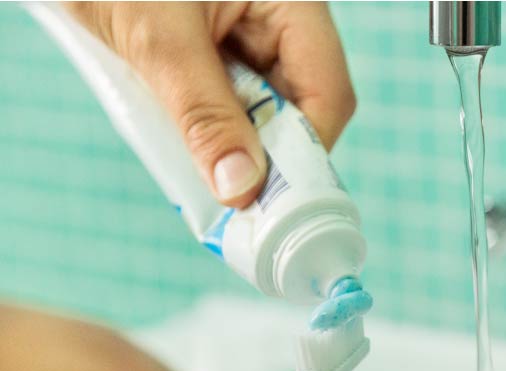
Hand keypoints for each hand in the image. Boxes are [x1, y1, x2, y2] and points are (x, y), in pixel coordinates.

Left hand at [67, 1, 355, 207]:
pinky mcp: (218, 49)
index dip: (305, 153)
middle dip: (264, 153)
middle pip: (300, 108)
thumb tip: (241, 188)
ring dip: (231, 143)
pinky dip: (207, 127)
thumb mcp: (160, 38)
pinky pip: (228, 102)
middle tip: (229, 197)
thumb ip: (204, 113)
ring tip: (197, 168)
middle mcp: (281, 23)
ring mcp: (250, 36)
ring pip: (262, 111)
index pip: (328, 94)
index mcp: (292, 5)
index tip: (267, 198)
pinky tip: (182, 139)